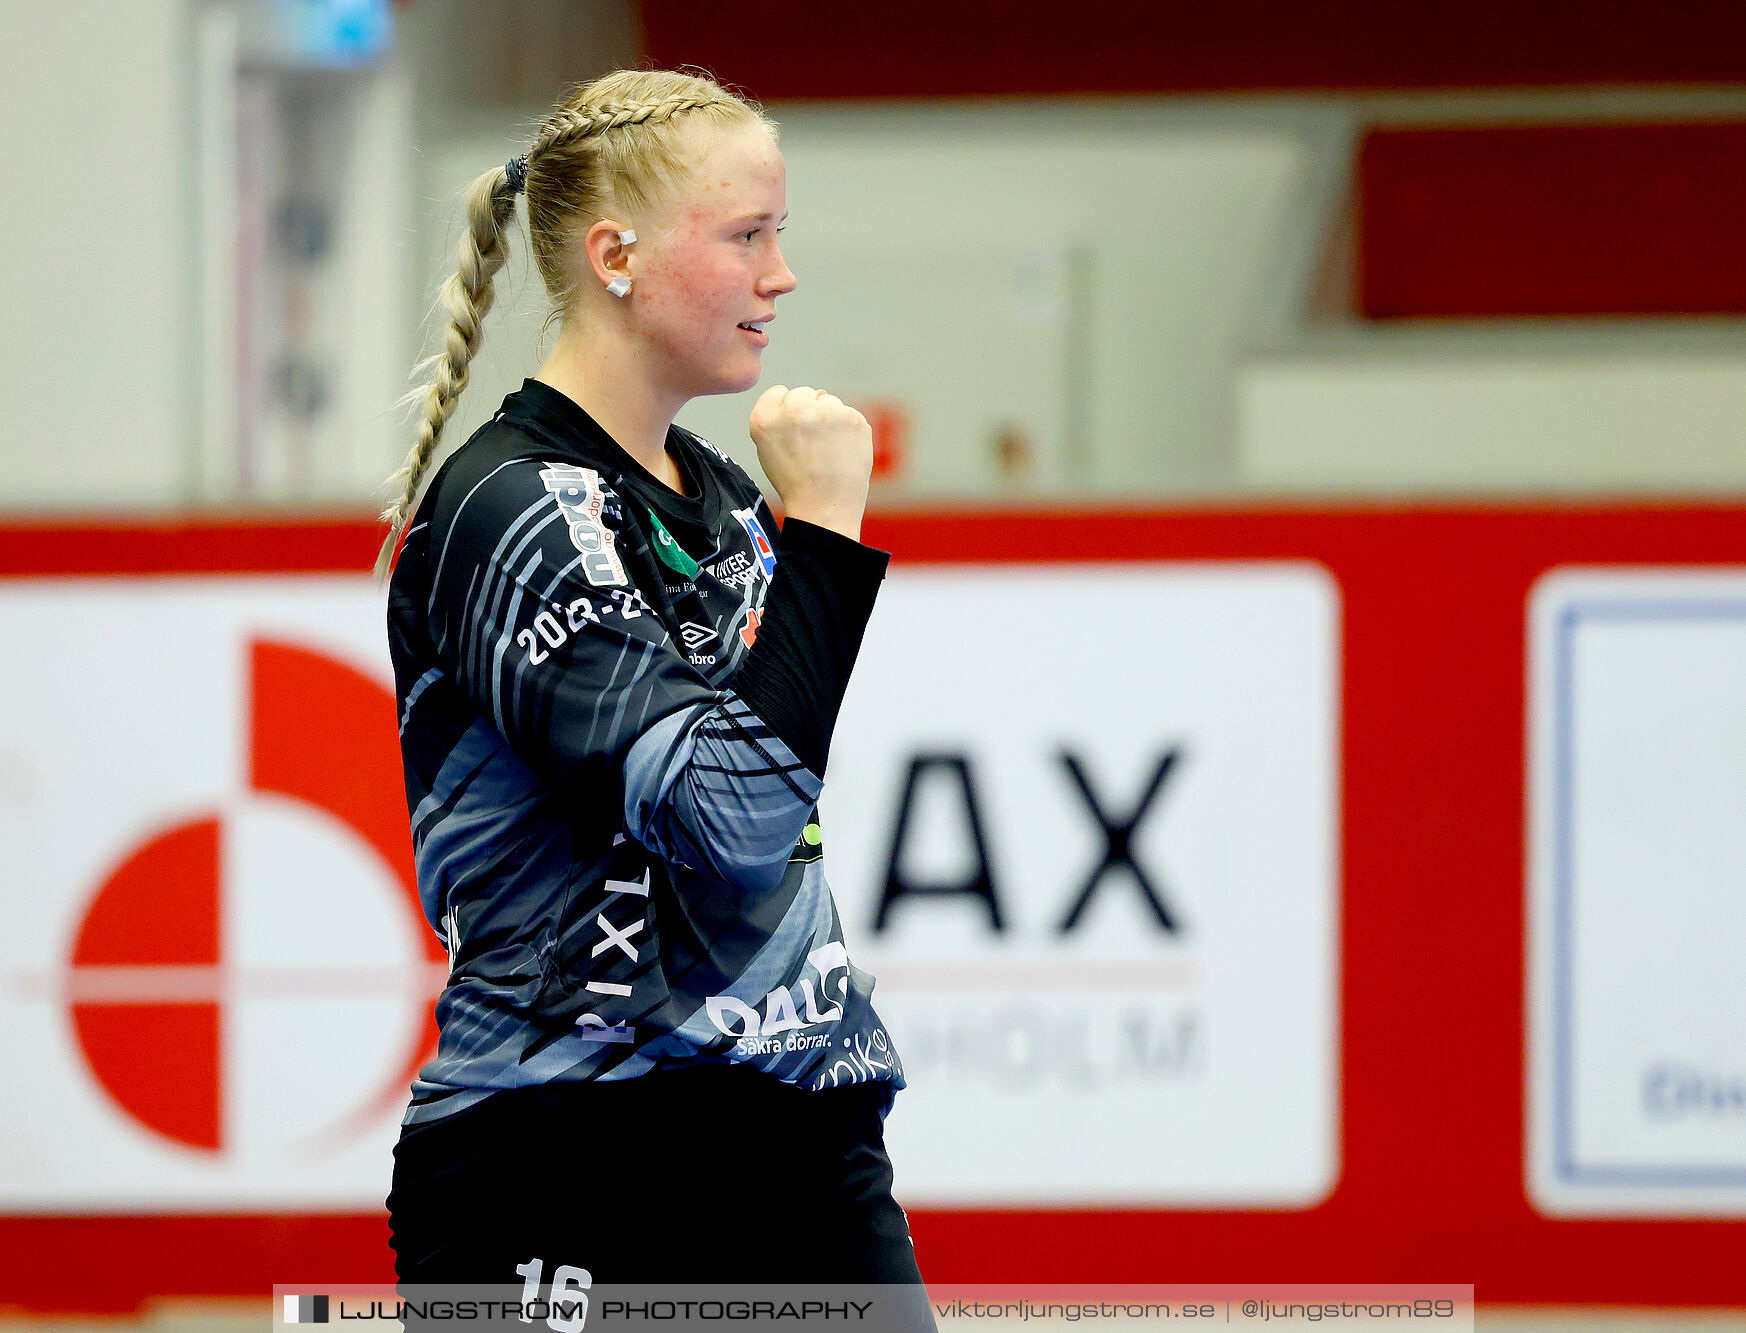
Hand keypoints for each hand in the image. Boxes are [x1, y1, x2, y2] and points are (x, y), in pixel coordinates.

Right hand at [748, 385, 872, 541]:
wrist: (824, 507)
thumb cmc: (794, 482)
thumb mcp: (766, 449)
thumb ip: (775, 418)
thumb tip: (799, 399)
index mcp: (765, 417)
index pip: (779, 392)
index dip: (786, 412)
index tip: (792, 433)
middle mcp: (794, 408)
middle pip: (804, 393)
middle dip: (809, 412)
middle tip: (811, 444)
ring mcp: (827, 411)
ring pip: (828, 402)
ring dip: (829, 419)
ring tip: (826, 450)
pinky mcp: (853, 418)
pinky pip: (848, 415)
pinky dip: (847, 430)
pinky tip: (841, 451)